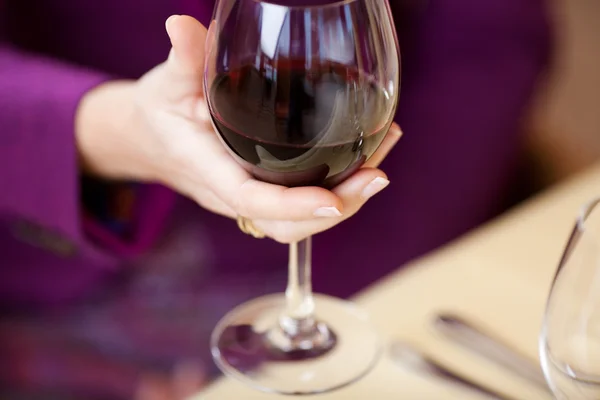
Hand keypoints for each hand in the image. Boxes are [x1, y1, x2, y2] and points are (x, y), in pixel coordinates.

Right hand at [76, 15, 401, 243]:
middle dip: (336, 208)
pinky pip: (302, 203)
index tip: (333, 200)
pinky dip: (338, 187)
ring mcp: (251, 196)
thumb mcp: (168, 83)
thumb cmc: (160, 111)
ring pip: (300, 220)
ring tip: (381, 162)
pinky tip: (366, 157)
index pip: (251, 200)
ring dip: (346, 199)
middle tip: (377, 175)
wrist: (152, 139)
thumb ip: (183, 60)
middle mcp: (232, 195)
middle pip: (287, 225)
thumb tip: (182, 26)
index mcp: (209, 171)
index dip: (292, 206)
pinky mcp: (264, 189)